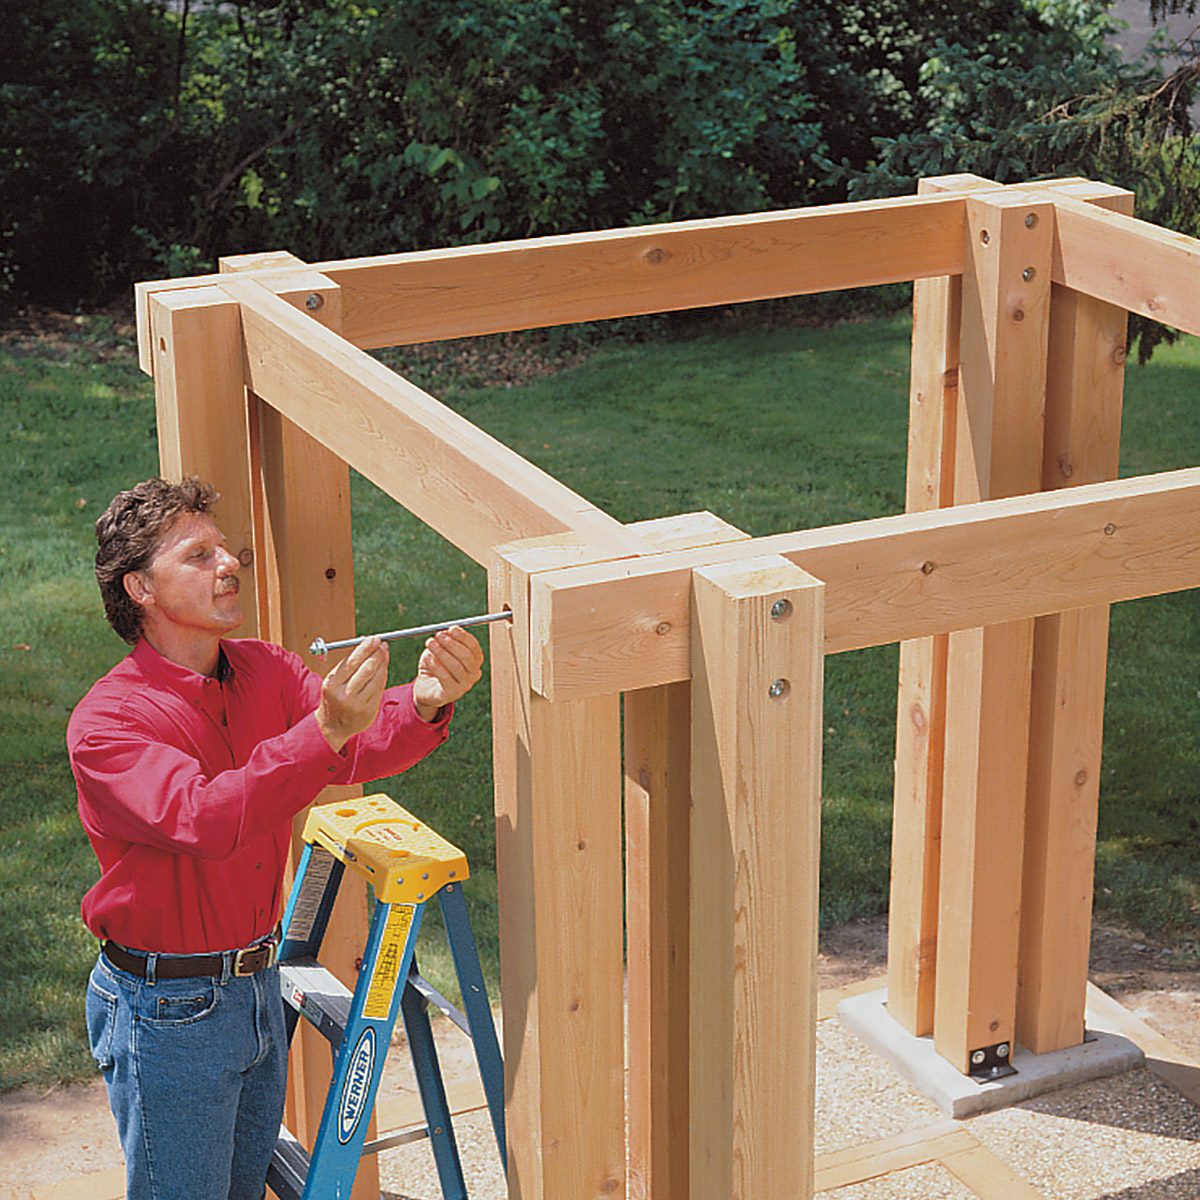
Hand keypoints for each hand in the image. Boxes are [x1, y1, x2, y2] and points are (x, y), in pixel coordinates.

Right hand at [315, 637, 389, 751]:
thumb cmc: (334, 696)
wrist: (332, 727)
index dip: (365, 648)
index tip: (374, 638)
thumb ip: (348, 663)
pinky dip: (383, 676)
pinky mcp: (369, 711)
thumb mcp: (333, 680)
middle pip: (367, 669)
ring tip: (384, 653)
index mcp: (332, 684)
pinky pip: (380, 689)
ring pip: (376, 678)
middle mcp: (344, 695)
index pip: (352, 662)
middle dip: (377, 654)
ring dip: (383, 663)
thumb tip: (365, 641)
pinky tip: (383, 669)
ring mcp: (358, 704)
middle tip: (382, 644)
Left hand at [412, 627, 483, 721]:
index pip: (474, 647)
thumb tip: (446, 631)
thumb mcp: (441, 650)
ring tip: (429, 643)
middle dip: (452, 644)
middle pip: (467, 657)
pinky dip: (435, 665)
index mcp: (475, 661)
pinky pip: (445, 677)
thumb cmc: (436, 666)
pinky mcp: (451, 693)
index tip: (451, 628)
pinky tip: (428, 658)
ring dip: (441, 652)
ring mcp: (464, 686)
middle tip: (438, 635)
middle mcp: (473, 674)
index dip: (463, 636)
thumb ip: (446, 640)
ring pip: (456, 666)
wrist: (427, 688)